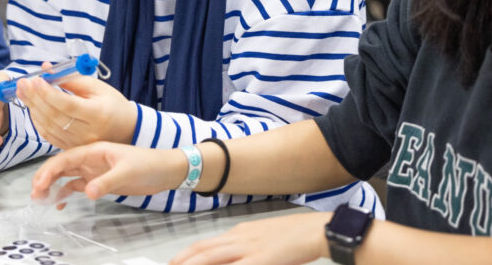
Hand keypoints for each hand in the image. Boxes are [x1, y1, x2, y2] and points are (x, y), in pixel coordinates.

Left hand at [16, 72, 136, 149]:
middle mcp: (88, 133)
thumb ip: (71, 79)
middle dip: (35, 98)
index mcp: (98, 115)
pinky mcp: (72, 149)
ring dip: (33, 109)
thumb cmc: (112, 104)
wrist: (126, 129)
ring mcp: (79, 144)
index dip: (48, 93)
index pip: (67, 104)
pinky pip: (49, 136)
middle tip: (22, 84)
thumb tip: (46, 69)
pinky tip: (32, 108)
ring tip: (23, 93)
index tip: (35, 80)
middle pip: (54, 116)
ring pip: (48, 127)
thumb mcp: (97, 87)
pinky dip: (37, 122)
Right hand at [30, 141, 184, 203]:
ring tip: (40, 199)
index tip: (39, 184)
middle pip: (60, 166)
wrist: (164, 170)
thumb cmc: (147, 164)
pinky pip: (75, 186)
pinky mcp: (98, 181)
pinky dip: (65, 193)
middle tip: (34, 194)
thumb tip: (87, 192)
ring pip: (65, 176)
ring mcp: (92, 170)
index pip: (65, 158)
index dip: (49, 170)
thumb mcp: (127, 171)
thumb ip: (107, 182)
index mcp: (94, 150)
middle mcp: (89, 158)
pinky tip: (58, 203)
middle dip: (44, 178)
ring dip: (51, 186)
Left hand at [169, 212, 330, 264]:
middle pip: (203, 249)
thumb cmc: (295, 237)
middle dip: (183, 260)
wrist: (315, 230)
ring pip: (212, 257)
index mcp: (240, 233)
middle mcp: (239, 238)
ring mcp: (249, 248)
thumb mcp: (265, 240)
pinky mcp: (261, 259)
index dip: (189, 253)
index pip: (207, 243)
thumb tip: (234, 259)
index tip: (176, 262)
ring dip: (193, 264)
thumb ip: (247, 250)